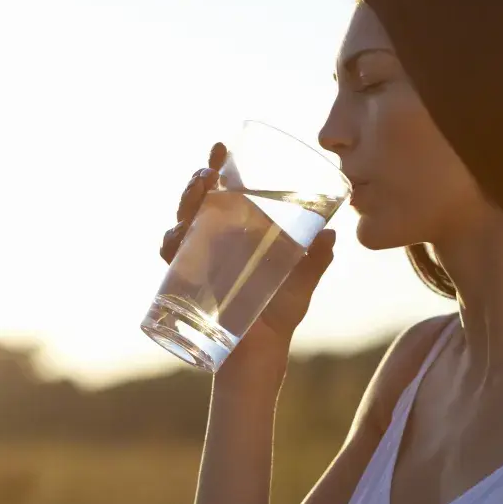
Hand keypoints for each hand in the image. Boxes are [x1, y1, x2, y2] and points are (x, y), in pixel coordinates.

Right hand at [160, 142, 336, 375]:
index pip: (223, 194)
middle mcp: (213, 243)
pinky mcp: (187, 285)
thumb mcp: (301, 283)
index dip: (218, 168)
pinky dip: (170, 246)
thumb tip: (332, 235)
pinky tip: (175, 238)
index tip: (220, 147)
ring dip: (185, 204)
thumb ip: (315, 260)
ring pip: (181, 224)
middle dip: (197, 182)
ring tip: (199, 191)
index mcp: (237, 234)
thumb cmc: (278, 315)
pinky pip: (171, 261)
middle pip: (197, 203)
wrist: (260, 356)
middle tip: (209, 171)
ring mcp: (197, 263)